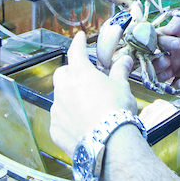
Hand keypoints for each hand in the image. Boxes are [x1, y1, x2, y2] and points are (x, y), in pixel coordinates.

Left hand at [50, 32, 138, 157]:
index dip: (77, 43)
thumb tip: (125, 60)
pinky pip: (58, 118)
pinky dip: (67, 118)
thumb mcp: (122, 87)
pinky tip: (80, 124)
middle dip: (70, 73)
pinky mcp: (55, 128)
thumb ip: (119, 71)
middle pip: (62, 74)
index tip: (79, 37)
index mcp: (80, 74)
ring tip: (85, 105)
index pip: (75, 51)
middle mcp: (64, 89)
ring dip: (69, 97)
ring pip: (59, 96)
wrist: (108, 143)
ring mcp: (57, 109)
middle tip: (84, 78)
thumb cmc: (116, 112)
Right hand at [153, 12, 179, 88]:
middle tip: (167, 61)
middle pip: (154, 60)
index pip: (156, 41)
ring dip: (161, 75)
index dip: (159, 44)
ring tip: (170, 72)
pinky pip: (176, 85)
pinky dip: (176, 86)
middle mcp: (172, 52)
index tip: (174, 44)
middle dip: (155, 62)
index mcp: (172, 36)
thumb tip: (168, 28)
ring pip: (161, 74)